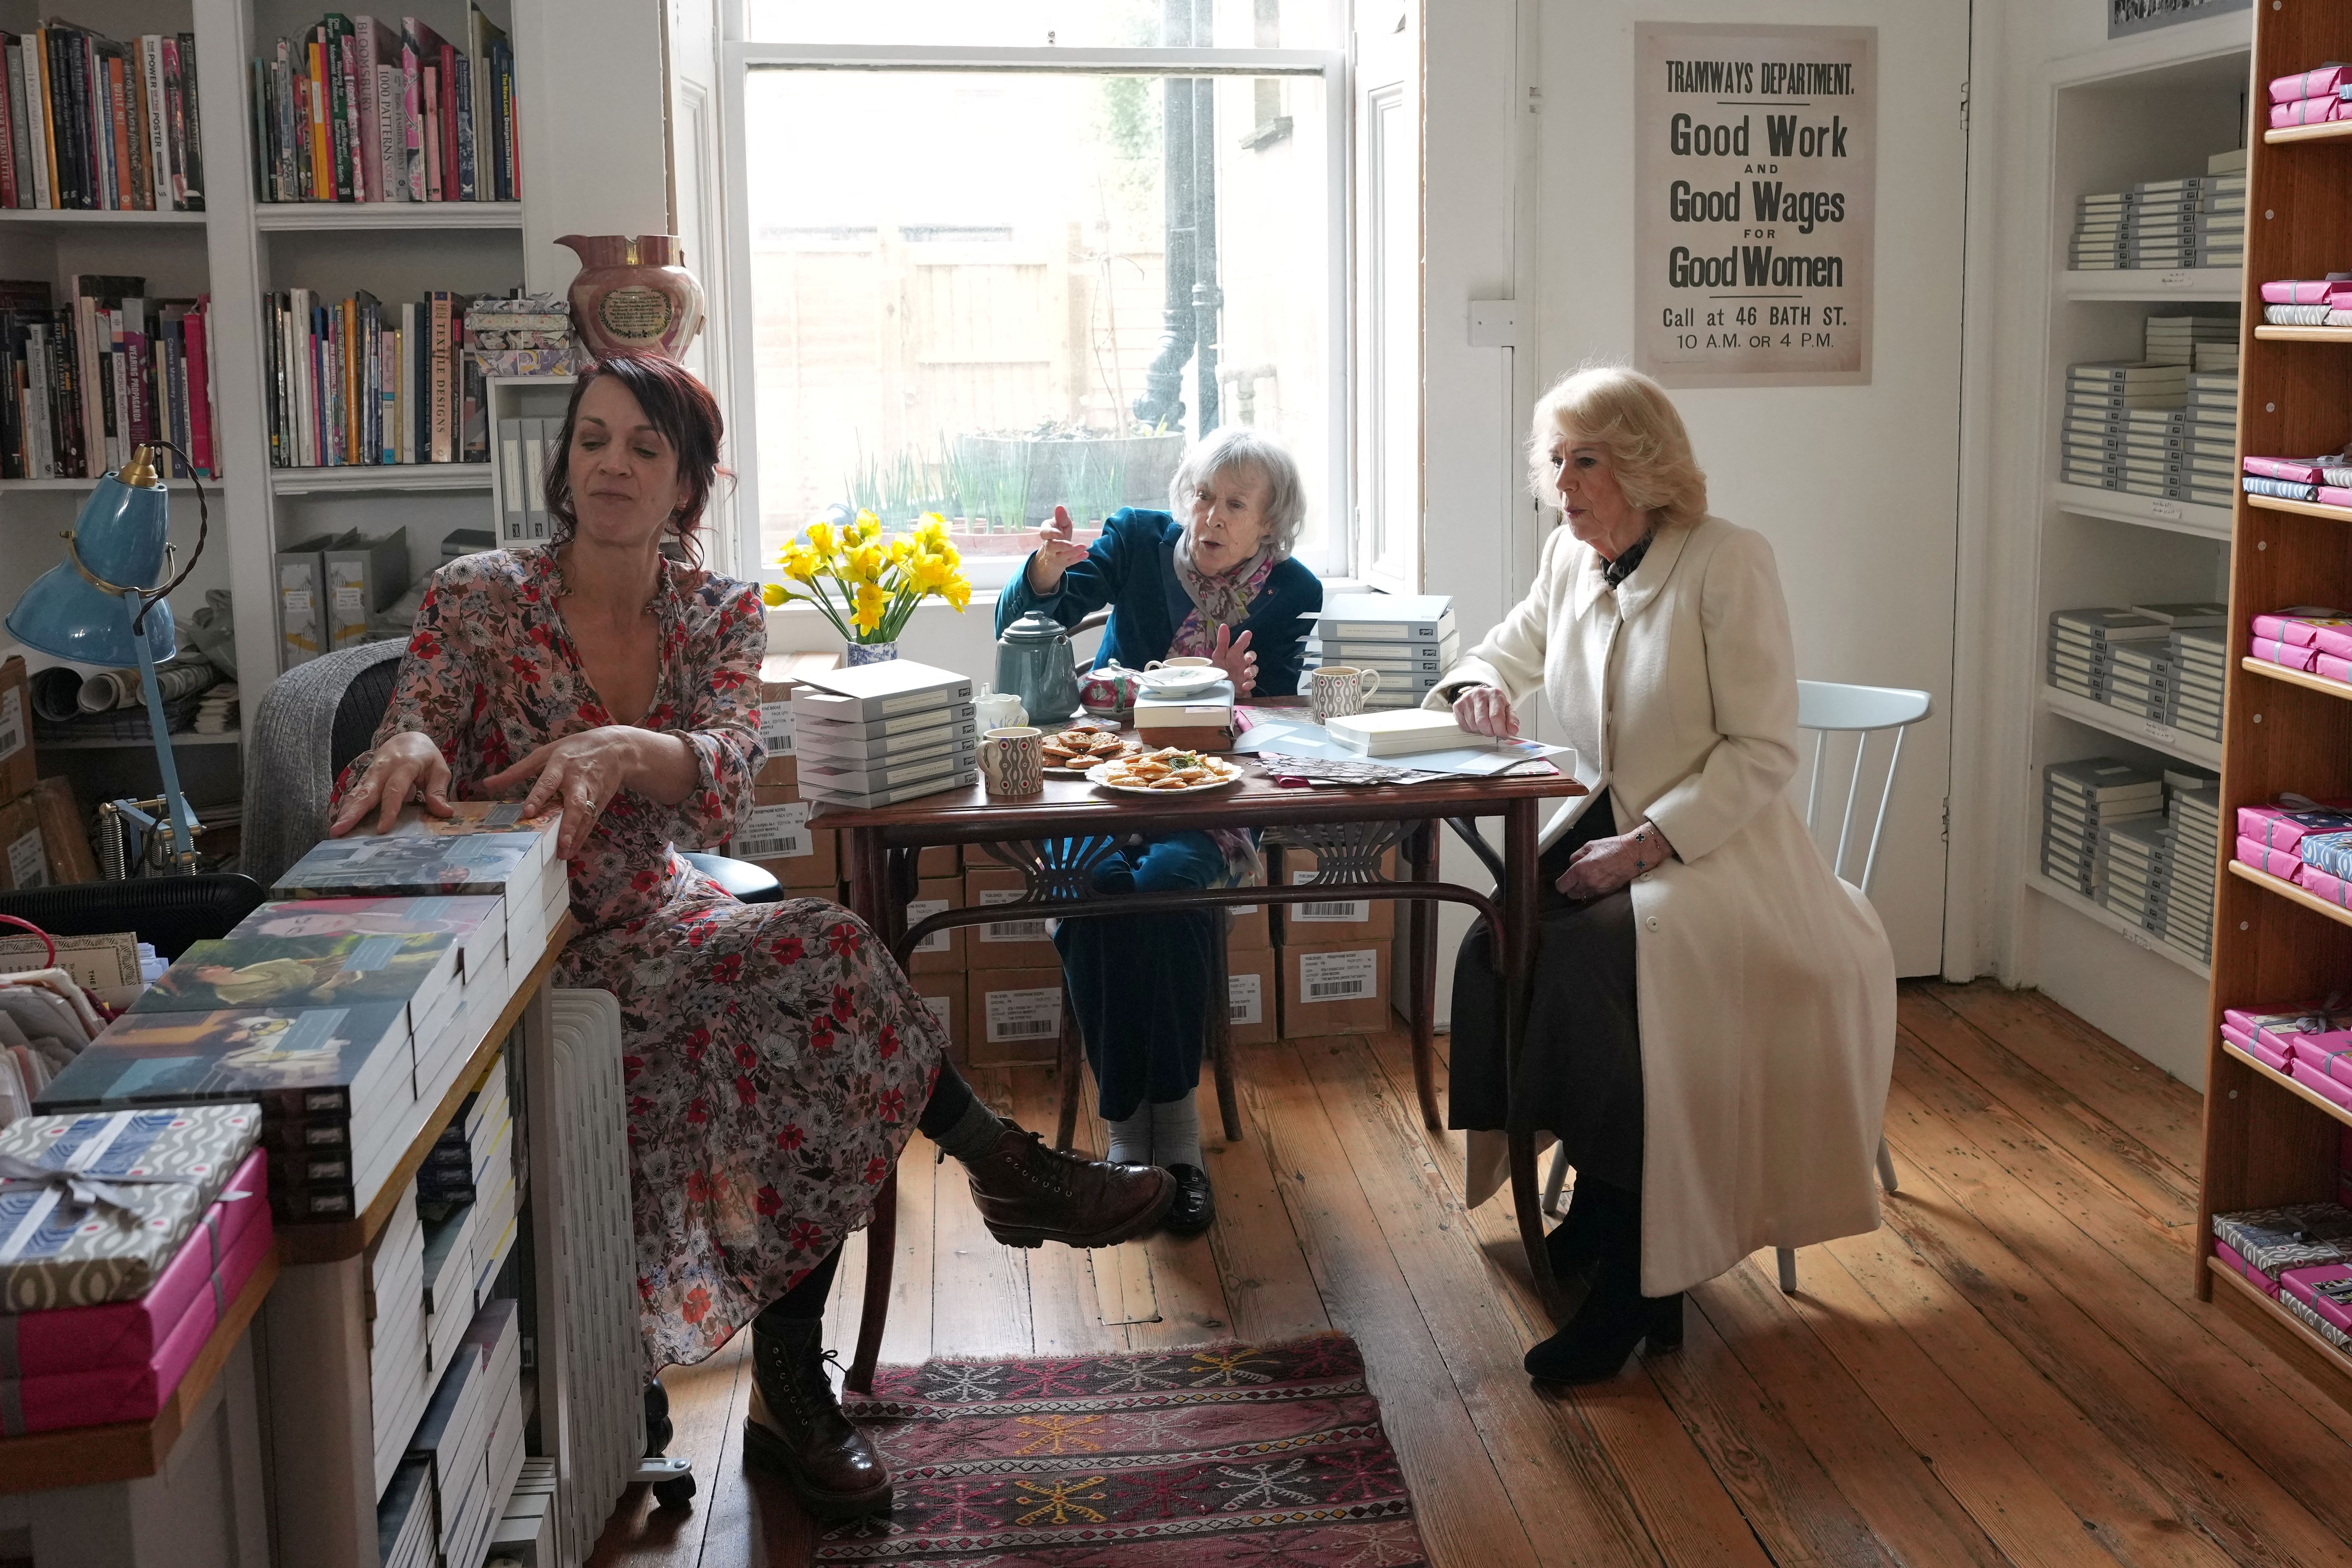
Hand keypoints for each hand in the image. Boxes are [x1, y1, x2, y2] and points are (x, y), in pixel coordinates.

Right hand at [330, 731, 452, 837]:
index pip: (394, 790)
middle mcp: (383, 769)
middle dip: (353, 812)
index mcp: (405, 765)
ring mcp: (371, 773)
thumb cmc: (426, 757)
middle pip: (367, 792)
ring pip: (357, 794)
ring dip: (345, 812)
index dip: (388, 810)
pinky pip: (355, 794)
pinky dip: (347, 808)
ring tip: (334, 831)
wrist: (407, 738)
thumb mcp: (439, 769)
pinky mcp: (365, 779)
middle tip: (339, 831)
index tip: (382, 829)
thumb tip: (445, 813)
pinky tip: (340, 823)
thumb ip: (438, 791)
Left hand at [480, 727, 647, 859]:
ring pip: (585, 817)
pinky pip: (590, 822)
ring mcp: (592, 793)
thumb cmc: (575, 749)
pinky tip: (571, 851)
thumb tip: (487, 785)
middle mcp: (578, 781)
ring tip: (564, 854)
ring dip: (575, 836)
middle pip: (576, 804)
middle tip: (561, 843)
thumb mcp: (546, 753)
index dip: (538, 796)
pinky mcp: (600, 803)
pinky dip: (581, 837)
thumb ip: (517, 771)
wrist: (617, 749)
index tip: (528, 812)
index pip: (549, 782)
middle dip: (569, 824)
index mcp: (562, 765)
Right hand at [1026, 505, 1090, 592]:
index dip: (1051, 534)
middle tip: (1070, 544)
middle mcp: (1049, 545)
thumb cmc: (1058, 533)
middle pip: (1052, 547)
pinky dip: (1078, 558)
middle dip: (1060, 546)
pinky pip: (1070, 561)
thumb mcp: (1060, 523)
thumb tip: (1059, 507)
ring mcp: (1056, 555)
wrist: (1054, 552)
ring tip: (1083, 547)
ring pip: (1062, 555)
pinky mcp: (1064, 562)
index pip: (1044, 534)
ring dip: (1072, 552)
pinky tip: (1086, 554)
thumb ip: (1061, 517)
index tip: (1059, 534)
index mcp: (1046, 533)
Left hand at [1208, 623, 1256, 696]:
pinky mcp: (1247, 684)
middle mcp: (1242, 662)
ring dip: (1251, 671)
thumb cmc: (1221, 669)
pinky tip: (1244, 685)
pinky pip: (1251, 683)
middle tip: (1248, 658)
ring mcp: (1245, 673)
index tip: (1247, 634)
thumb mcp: (1218, 656)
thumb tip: (1224, 625)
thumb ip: (1222, 642)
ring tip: (1246, 674)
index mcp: (1235, 654)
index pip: (1241, 645)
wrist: (1223, 689)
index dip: (1244, 640)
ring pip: (1253, 669)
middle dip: (1251, 656)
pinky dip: (1249, 684)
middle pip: (1251, 656)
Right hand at [1452, 684, 1519, 738]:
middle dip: (1489, 732)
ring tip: (1484, 725)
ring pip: (1473, 726)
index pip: (1496, 716)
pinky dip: (1471, 729)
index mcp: (1494, 694)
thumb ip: (1512, 720)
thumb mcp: (1506, 710)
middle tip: (1492, 730)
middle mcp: (1479, 694)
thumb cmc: (1494, 704)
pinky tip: (1475, 723)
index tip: (1503, 734)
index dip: (1500, 730)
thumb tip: (1513, 730)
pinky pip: (1464, 726)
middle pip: (1482, 722)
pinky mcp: (1457, 705)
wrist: (1480, 695)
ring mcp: (1467, 699)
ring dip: (1480, 731)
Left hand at [1555, 820, 1674, 900]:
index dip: (1561, 883)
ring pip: (1582, 896)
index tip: (1564, 880)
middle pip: (1570, 894)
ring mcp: (1598, 889)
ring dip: (1581, 890)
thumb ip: (1577, 855)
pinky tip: (1596, 882)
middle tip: (1575, 879)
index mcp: (1580, 870)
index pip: (1562, 886)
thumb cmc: (1613, 848)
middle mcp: (1587, 882)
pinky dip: (1592, 891)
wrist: (1634, 854)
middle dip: (1571, 888)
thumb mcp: (1590, 845)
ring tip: (1586, 881)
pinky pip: (1593, 896)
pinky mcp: (1607, 892)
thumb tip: (1572, 863)